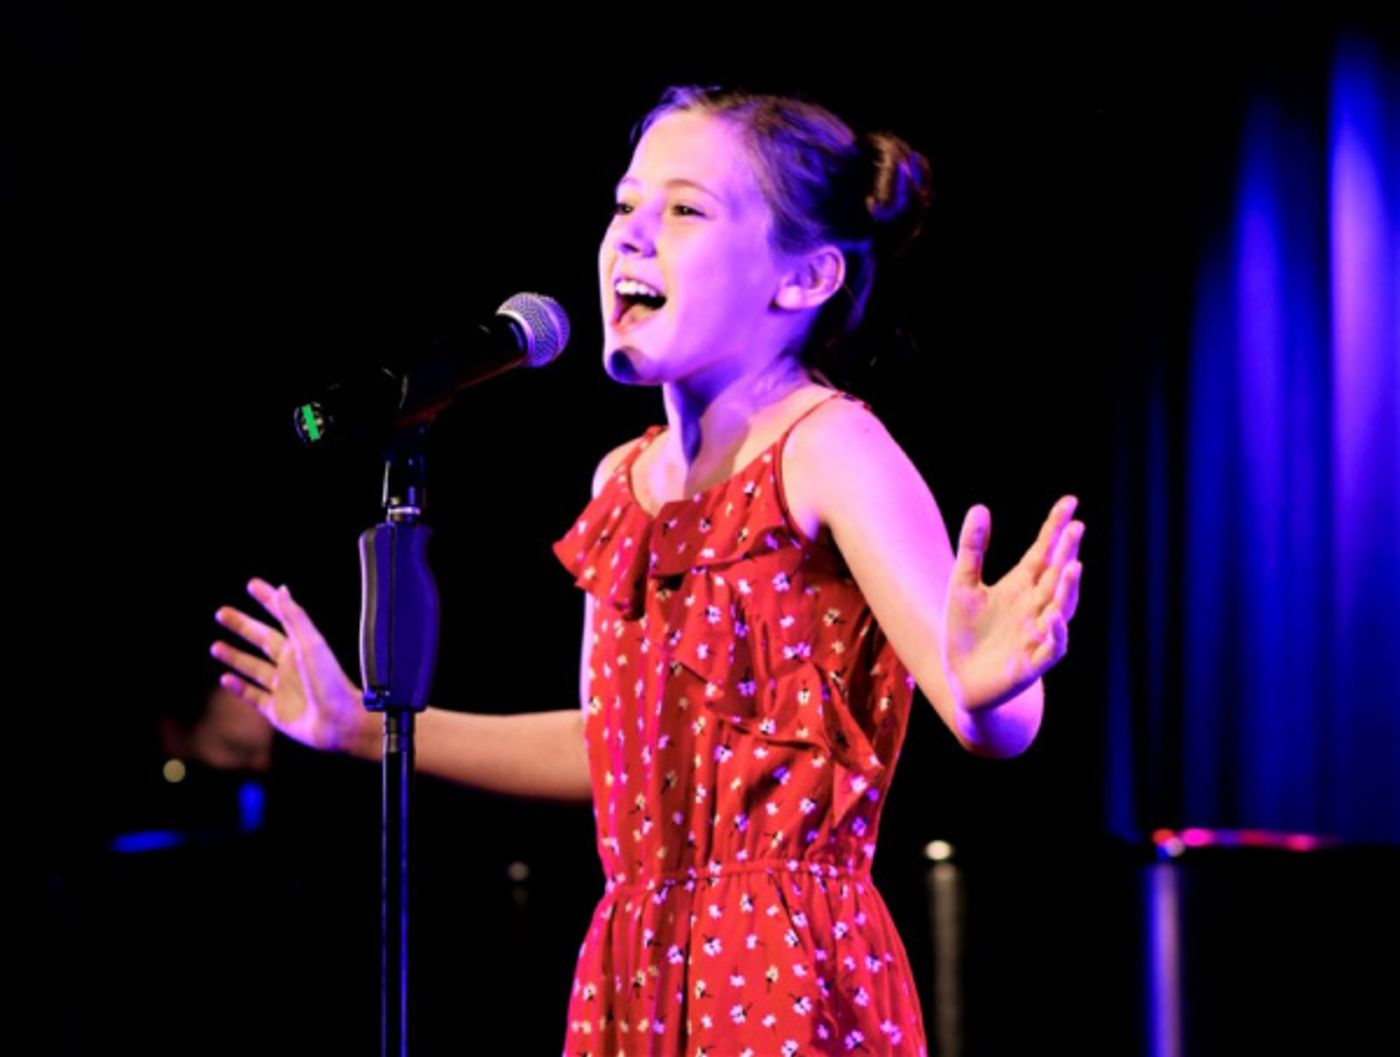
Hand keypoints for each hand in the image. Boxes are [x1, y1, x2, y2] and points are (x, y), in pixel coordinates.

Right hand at [211, 577, 368, 754]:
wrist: (340, 722)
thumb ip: (294, 618)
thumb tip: (281, 588)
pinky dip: (238, 687)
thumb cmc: (329, 681)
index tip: (252, 584)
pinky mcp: (276, 711)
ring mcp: (283, 688)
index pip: (280, 617)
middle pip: (261, 640)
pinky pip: (253, 696)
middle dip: (242, 626)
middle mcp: (290, 665)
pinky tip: (225, 678)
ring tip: (215, 646)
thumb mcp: (310, 644)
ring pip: (253, 668)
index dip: (267, 600)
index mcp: (301, 646)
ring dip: (234, 657)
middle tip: (220, 613)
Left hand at [942, 496, 1083, 711]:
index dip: (1056, 528)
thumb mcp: (963, 585)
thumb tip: (980, 507)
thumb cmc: (966, 632)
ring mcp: (1037, 634)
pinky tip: (1054, 615)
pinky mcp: (1032, 663)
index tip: (1070, 502)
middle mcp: (1035, 607)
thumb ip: (973, 549)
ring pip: (1062, 608)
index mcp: (1021, 586)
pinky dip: (1056, 632)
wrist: (961, 680)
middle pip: (1056, 575)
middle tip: (1076, 527)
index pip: (1044, 552)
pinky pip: (1052, 647)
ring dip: (1068, 589)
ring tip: (1072, 565)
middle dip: (1067, 553)